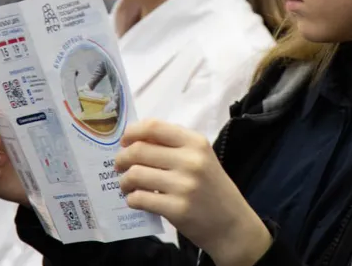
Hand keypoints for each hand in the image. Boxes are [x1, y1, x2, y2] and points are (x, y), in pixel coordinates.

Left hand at [117, 120, 271, 265]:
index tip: (124, 142)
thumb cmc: (212, 188)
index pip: (154, 127)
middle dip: (121, 158)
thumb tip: (135, 141)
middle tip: (119, 166)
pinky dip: (132, 199)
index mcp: (196, 142)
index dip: (132, 132)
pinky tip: (137, 200)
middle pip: (139, 150)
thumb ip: (173, 147)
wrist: (232, 224)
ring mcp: (184, 185)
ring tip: (127, 186)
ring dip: (124, 181)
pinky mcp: (177, 209)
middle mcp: (191, 160)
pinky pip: (139, 198)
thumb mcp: (201, 159)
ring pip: (135, 174)